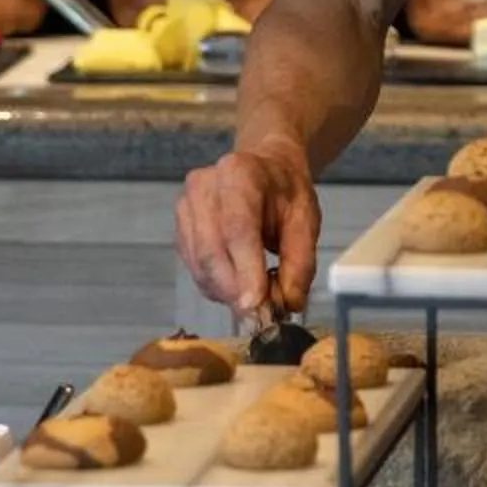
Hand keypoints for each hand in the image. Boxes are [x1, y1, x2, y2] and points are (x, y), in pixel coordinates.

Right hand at [176, 139, 319, 324]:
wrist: (264, 170)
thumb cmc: (285, 193)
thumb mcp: (306, 221)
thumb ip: (300, 263)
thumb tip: (288, 304)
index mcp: (240, 174)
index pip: (237, 229)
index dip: (245, 270)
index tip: (256, 305)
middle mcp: (204, 187)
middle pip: (212, 252)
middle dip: (236, 291)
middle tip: (262, 316)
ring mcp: (186, 207)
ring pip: (201, 266)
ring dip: (228, 293)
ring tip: (258, 298)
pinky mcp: (180, 229)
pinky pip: (194, 269)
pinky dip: (217, 287)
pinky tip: (239, 286)